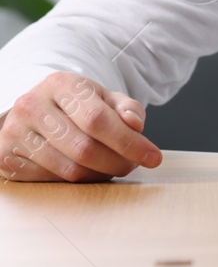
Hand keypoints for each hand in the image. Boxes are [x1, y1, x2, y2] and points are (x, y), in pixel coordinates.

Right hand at [0, 72, 160, 181]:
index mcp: (60, 84)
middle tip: (133, 165)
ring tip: (114, 167)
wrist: (35, 109)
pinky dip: (77, 181)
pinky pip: (50, 180)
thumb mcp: (104, 97)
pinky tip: (88, 171)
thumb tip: (136, 125)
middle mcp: (31, 106)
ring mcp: (14, 133)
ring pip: (68, 169)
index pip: (98, 119)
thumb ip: (126, 108)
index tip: (154, 157)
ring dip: (100, 175)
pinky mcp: (5, 158)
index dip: (129, 142)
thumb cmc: (77, 104)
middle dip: (118, 162)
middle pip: (84, 148)